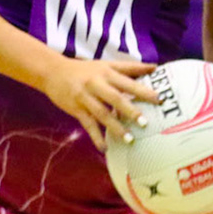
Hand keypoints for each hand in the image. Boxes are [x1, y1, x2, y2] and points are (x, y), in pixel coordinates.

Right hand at [39, 57, 156, 150]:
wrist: (54, 72)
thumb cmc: (86, 69)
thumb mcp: (107, 64)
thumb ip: (131, 67)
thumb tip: (155, 68)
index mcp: (107, 73)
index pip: (127, 82)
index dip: (143, 90)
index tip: (158, 100)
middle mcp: (96, 84)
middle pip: (115, 98)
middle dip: (130, 110)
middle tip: (145, 123)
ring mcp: (85, 97)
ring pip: (102, 114)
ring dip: (115, 127)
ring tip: (129, 140)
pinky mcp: (76, 109)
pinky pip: (88, 125)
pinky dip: (96, 137)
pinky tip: (105, 149)